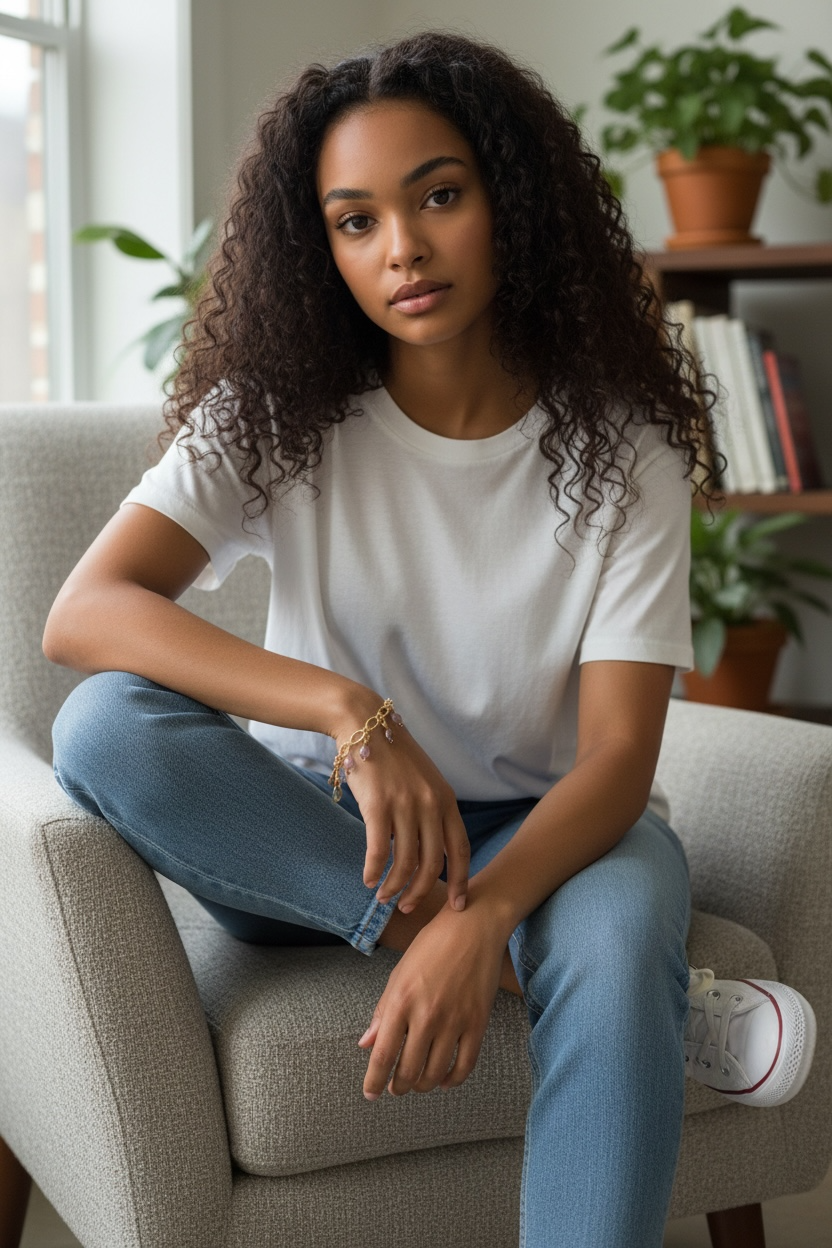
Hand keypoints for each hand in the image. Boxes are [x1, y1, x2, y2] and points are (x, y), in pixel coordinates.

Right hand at [332, 700, 469, 912]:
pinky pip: (378, 850)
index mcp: (446, 799)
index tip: (458, 905)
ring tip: (384, 897)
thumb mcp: (424, 781)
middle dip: (421, 891)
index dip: (460, 880)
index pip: (460, 849)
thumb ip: (431, 812)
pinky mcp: (377, 805)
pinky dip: (373, 870)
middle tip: (408, 907)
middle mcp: (430, 804)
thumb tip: (429, 853)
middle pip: (432, 863)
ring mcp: (404, 805)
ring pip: (404, 861)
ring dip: (394, 886)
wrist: (365, 724)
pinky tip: (367, 880)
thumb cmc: (393, 756)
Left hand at [357, 905, 505, 1098]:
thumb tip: (366, 1044)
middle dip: (398, 1086)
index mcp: (401, 1001)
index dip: (374, 1081)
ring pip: (434, 1073)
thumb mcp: (399, 974)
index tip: (370, 1093)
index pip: (382, 1055)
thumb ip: (382, 1012)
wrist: (473, 927)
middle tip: (395, 1088)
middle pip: (408, 1070)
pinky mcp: (477, 1022)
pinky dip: (452, 1080)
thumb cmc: (431, 945)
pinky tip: (444, 1080)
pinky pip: (464, 1065)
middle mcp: (426, 1015)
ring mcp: (454, 1021)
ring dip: (422, 1085)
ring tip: (417, 1084)